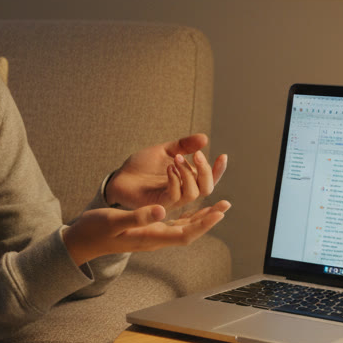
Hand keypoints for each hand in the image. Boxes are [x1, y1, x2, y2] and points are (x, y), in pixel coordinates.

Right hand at [63, 201, 231, 265]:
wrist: (81, 240)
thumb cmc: (94, 230)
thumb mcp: (114, 221)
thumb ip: (138, 216)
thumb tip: (162, 210)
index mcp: (149, 238)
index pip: (184, 235)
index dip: (203, 225)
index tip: (217, 214)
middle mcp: (155, 238)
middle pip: (188, 231)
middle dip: (208, 220)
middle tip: (226, 206)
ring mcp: (152, 235)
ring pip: (183, 227)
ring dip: (201, 217)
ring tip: (218, 206)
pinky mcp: (148, 229)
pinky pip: (173, 222)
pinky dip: (187, 214)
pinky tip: (194, 207)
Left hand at [104, 133, 226, 210]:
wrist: (120, 176)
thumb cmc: (142, 166)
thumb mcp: (165, 150)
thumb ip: (184, 145)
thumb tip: (205, 138)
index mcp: (188, 180)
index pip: (210, 179)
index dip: (218, 170)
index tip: (222, 155)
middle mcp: (183, 192)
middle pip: (207, 189)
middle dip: (206, 171)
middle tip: (197, 154)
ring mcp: (172, 200)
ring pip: (193, 193)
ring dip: (188, 173)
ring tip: (176, 158)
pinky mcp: (159, 204)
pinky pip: (176, 196)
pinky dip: (175, 180)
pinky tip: (168, 167)